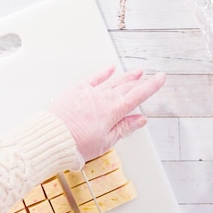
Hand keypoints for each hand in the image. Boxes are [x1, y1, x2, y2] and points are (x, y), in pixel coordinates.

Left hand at [50, 66, 164, 165]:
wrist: (52, 137)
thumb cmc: (76, 144)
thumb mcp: (106, 141)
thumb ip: (124, 128)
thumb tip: (140, 120)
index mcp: (113, 111)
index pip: (137, 96)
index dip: (151, 86)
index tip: (160, 78)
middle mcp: (103, 98)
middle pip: (126, 87)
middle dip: (139, 82)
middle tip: (149, 76)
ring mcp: (90, 93)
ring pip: (113, 82)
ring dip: (125, 76)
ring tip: (136, 71)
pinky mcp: (76, 91)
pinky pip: (93, 78)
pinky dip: (103, 73)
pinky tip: (110, 69)